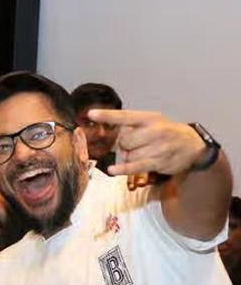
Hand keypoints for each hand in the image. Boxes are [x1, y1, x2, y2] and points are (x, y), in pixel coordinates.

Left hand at [90, 109, 212, 179]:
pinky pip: (136, 166)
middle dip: (122, 145)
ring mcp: (159, 147)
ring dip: (128, 157)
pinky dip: (123, 169)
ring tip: (140, 153)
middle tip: (131, 145)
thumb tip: (107, 135)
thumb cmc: (166, 132)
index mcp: (150, 118)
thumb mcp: (152, 122)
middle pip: (125, 140)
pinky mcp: (160, 162)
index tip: (91, 114)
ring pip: (129, 154)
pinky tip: (113, 170)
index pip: (125, 116)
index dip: (107, 115)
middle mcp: (155, 130)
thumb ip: (132, 126)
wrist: (193, 145)